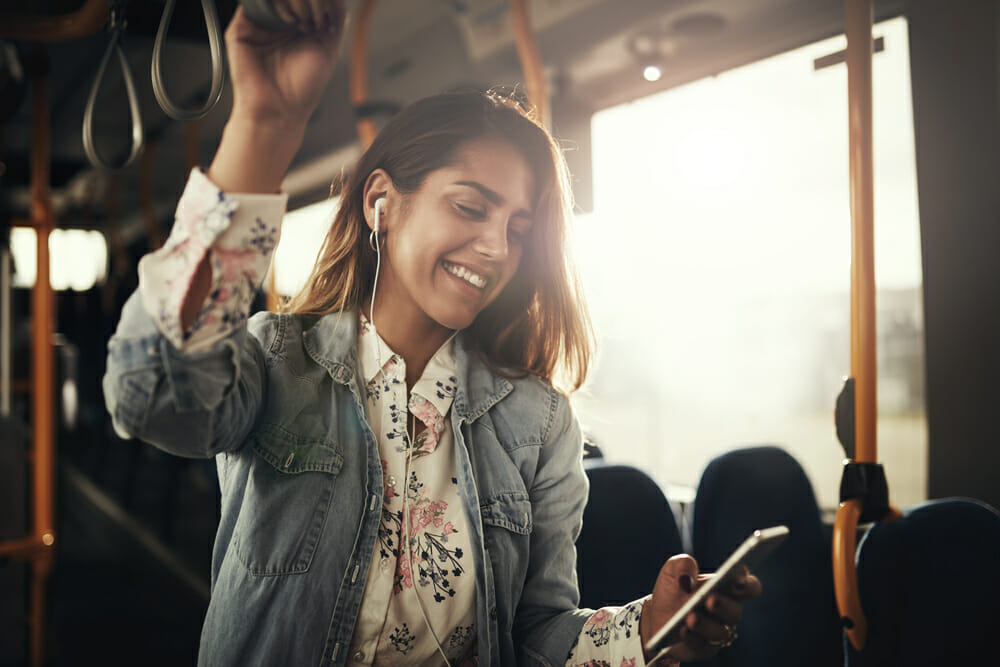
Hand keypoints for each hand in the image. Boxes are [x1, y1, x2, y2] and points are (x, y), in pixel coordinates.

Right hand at [208, 1, 345, 192]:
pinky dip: (276, 6)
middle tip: (316, 24)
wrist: (281, 110)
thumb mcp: (329, 46)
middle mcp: (276, 21)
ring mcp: (258, 23)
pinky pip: (254, 4)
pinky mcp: (241, 29)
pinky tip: (290, 23)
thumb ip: (335, 17)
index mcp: (296, 23)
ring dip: (296, 2)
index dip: (321, 1)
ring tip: (304, 25)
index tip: (328, 19)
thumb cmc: (304, 87)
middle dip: (311, 1)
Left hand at [638, 555, 761, 663]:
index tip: (735, 581)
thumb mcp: (673, 570)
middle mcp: (727, 610)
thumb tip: (687, 578)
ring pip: (720, 632)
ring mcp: (717, 631)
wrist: (656, 614)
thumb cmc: (673, 588)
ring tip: (691, 618)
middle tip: (711, 600)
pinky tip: (682, 630)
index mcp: (727, 587)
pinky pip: (702, 646)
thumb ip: (682, 566)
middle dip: (723, 606)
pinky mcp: (704, 648)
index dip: (748, 585)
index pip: (750, 587)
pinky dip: (691, 638)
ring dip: (705, 625)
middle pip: (735, 611)